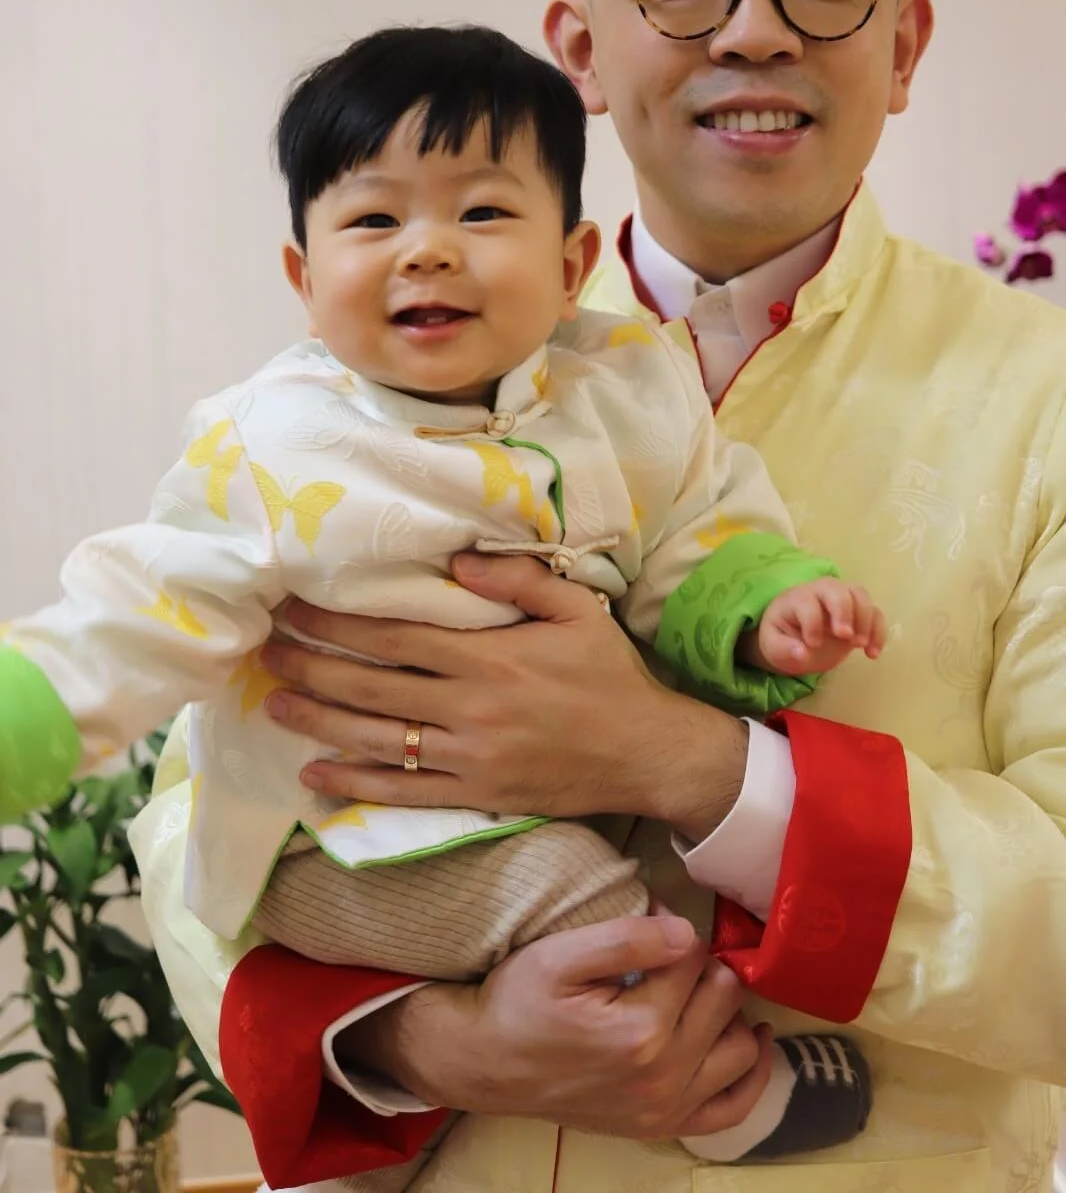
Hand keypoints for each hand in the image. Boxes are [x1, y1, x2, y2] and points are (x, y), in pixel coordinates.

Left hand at [262, 552, 747, 842]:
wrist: (648, 752)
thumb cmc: (610, 675)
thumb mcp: (577, 610)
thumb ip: (517, 580)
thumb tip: (456, 561)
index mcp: (488, 657)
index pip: (394, 636)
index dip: (337, 622)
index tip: (294, 607)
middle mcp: (468, 708)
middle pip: (370, 687)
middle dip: (311, 668)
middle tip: (265, 653)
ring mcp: (468, 757)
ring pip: (376, 740)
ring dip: (318, 723)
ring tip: (273, 706)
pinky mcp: (475, 794)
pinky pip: (403, 791)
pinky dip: (355, 785)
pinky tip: (315, 775)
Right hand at [338, 912, 774, 1139]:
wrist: (487, 1064)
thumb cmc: (518, 1002)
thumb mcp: (560, 955)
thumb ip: (627, 939)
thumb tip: (686, 931)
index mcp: (640, 1030)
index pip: (693, 956)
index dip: (673, 928)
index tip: (648, 923)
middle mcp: (664, 1075)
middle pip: (723, 994)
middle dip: (701, 963)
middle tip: (666, 955)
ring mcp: (668, 1107)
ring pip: (740, 1045)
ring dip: (728, 1009)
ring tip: (698, 988)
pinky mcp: (665, 1125)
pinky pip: (735, 1106)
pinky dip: (751, 1072)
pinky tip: (746, 1037)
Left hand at [755, 578, 884, 675]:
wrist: (795, 638)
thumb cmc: (782, 637)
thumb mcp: (773, 646)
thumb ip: (784, 649)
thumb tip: (802, 654)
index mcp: (797, 598)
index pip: (807, 603)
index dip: (812, 623)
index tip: (813, 644)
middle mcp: (821, 592)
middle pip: (838, 590)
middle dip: (844, 612)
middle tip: (846, 637)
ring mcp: (842, 599)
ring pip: (860, 595)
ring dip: (865, 620)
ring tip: (860, 646)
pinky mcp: (858, 613)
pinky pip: (875, 613)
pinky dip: (878, 631)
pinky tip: (872, 654)